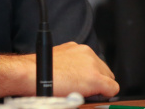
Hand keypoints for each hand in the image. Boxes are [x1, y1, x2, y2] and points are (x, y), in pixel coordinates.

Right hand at [0, 41, 118, 98]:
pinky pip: (112, 88)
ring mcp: (92, 64)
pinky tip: (94, 97)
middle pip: (104, 70)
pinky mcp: (95, 78)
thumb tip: (74, 76)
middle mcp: (87, 53)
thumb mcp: (57, 62)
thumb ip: (69, 65)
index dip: (91, 76)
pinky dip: (106, 95)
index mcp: (77, 48)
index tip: (85, 83)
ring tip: (84, 93)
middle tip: (85, 90)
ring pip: (109, 79)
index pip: (95, 63)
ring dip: (100, 87)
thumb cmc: (39, 71)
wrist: (33, 74)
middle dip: (98, 81)